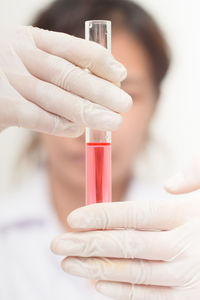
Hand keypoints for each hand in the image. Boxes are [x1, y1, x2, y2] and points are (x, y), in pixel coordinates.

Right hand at [0, 24, 131, 135]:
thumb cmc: (1, 75)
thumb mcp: (22, 59)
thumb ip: (50, 65)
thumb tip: (94, 80)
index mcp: (26, 39)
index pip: (71, 47)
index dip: (99, 60)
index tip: (120, 74)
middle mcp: (17, 55)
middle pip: (69, 74)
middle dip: (100, 91)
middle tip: (124, 104)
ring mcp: (9, 80)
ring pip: (57, 96)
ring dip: (88, 110)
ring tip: (113, 121)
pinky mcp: (3, 107)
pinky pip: (39, 117)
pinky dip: (60, 124)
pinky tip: (77, 129)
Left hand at [51, 159, 199, 298]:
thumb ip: (194, 173)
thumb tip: (168, 184)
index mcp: (186, 215)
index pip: (137, 214)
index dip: (103, 215)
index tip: (74, 217)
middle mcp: (186, 246)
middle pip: (129, 245)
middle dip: (89, 244)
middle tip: (58, 243)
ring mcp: (187, 276)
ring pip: (133, 273)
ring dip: (96, 269)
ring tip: (68, 263)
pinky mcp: (188, 298)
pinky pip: (148, 296)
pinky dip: (121, 292)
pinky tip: (97, 283)